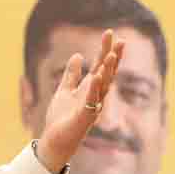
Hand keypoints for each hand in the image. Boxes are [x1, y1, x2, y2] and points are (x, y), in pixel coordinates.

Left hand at [34, 29, 122, 173]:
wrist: (54, 141)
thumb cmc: (61, 118)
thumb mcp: (64, 91)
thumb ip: (71, 75)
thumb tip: (77, 55)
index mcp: (90, 89)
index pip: (100, 65)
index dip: (105, 49)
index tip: (109, 33)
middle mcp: (95, 96)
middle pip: (107, 73)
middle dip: (113, 57)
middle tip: (120, 39)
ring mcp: (92, 107)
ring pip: (103, 87)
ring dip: (107, 71)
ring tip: (111, 55)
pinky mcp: (84, 118)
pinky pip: (91, 102)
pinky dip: (93, 89)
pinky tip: (95, 76)